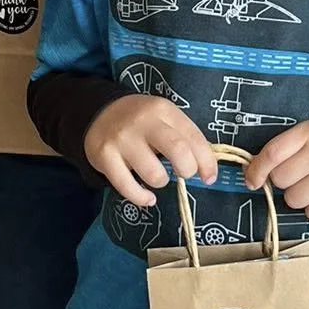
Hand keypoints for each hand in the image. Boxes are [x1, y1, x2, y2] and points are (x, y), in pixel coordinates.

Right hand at [85, 95, 217, 206]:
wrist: (99, 113)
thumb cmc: (141, 121)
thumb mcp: (164, 118)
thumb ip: (185, 138)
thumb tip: (207, 170)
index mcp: (163, 110)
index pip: (193, 138)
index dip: (206, 162)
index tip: (209, 177)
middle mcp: (143, 122)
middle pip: (177, 151)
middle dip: (187, 170)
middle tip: (183, 174)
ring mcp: (122, 139)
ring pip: (154, 174)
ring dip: (161, 182)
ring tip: (157, 177)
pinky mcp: (105, 156)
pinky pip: (127, 187)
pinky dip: (142, 198)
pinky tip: (148, 198)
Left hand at [245, 121, 308, 221]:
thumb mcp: (303, 139)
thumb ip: (277, 152)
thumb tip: (248, 173)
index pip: (273, 153)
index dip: (257, 170)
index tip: (252, 181)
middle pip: (280, 179)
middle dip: (285, 181)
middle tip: (301, 174)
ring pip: (293, 200)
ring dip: (299, 197)